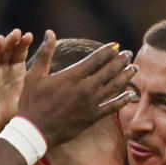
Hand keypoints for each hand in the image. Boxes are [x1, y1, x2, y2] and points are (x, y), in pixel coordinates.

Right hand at [0, 29, 32, 132]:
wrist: (0, 127)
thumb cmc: (18, 111)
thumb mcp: (32, 91)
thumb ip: (42, 75)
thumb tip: (64, 67)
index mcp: (17, 69)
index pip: (20, 52)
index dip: (23, 43)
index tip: (29, 36)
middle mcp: (3, 68)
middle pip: (7, 50)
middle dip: (11, 41)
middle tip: (16, 32)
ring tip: (1, 38)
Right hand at [17, 30, 136, 145]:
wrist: (34, 131)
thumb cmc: (31, 103)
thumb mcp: (34, 75)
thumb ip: (45, 53)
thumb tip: (50, 32)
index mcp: (72, 75)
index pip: (96, 59)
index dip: (108, 51)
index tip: (116, 46)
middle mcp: (85, 88)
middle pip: (109, 70)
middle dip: (120, 61)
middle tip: (128, 54)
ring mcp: (90, 103)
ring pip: (114, 86)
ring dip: (125, 76)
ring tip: (134, 68)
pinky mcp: (92, 118)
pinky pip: (112, 107)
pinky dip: (123, 99)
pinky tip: (131, 94)